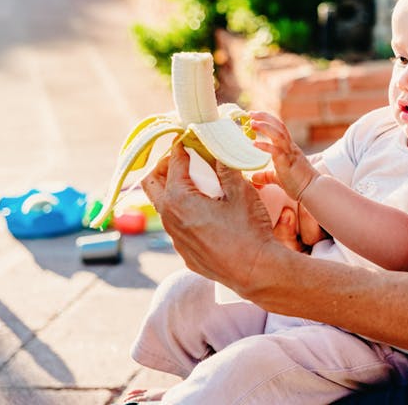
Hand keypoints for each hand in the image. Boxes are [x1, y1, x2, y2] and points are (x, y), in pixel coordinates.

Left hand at [141, 143, 282, 292]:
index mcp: (178, 199)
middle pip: (151, 183)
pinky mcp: (186, 254)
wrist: (255, 270)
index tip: (191, 137)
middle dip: (165, 166)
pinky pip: (178, 227)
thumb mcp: (240, 191)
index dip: (182, 146)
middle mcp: (169, 219)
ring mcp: (176, 239)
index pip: (173, 163)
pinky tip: (208, 213)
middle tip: (185, 159)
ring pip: (163, 207)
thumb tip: (220, 147)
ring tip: (198, 184)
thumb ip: (226, 166)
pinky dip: (186, 213)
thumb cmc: (248, 229)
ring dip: (174, 190)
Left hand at [249, 111, 319, 199]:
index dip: (268, 120)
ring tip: (252, 123)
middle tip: (250, 113)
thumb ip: (266, 176)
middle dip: (265, 117)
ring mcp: (290, 154)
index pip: (279, 128)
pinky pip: (276, 150)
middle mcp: (290, 147)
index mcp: (289, 148)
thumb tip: (253, 178)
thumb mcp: (278, 178)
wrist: (313, 190)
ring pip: (278, 134)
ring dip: (265, 126)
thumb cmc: (298, 184)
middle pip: (279, 126)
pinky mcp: (287, 162)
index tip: (254, 117)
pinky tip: (254, 144)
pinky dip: (264, 146)